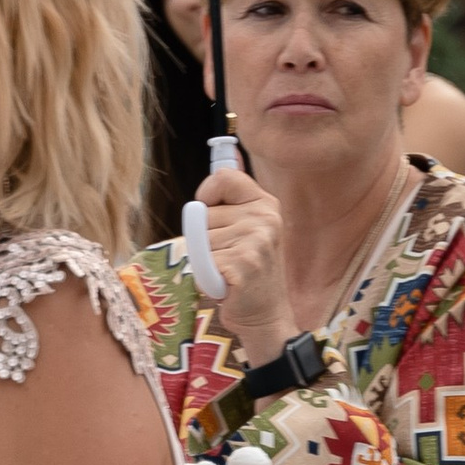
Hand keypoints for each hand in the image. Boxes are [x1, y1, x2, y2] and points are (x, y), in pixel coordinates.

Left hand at [193, 157, 294, 360]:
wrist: (265, 315)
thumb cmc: (248, 271)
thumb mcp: (248, 228)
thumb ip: (235, 197)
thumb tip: (228, 149)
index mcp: (265, 203)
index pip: (224, 177)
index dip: (207, 195)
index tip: (210, 214)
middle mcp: (264, 218)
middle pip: (203, 214)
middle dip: (204, 239)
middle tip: (227, 257)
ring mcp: (255, 241)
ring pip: (199, 240)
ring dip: (204, 261)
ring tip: (226, 272)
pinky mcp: (243, 264)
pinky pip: (201, 262)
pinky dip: (205, 278)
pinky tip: (225, 286)